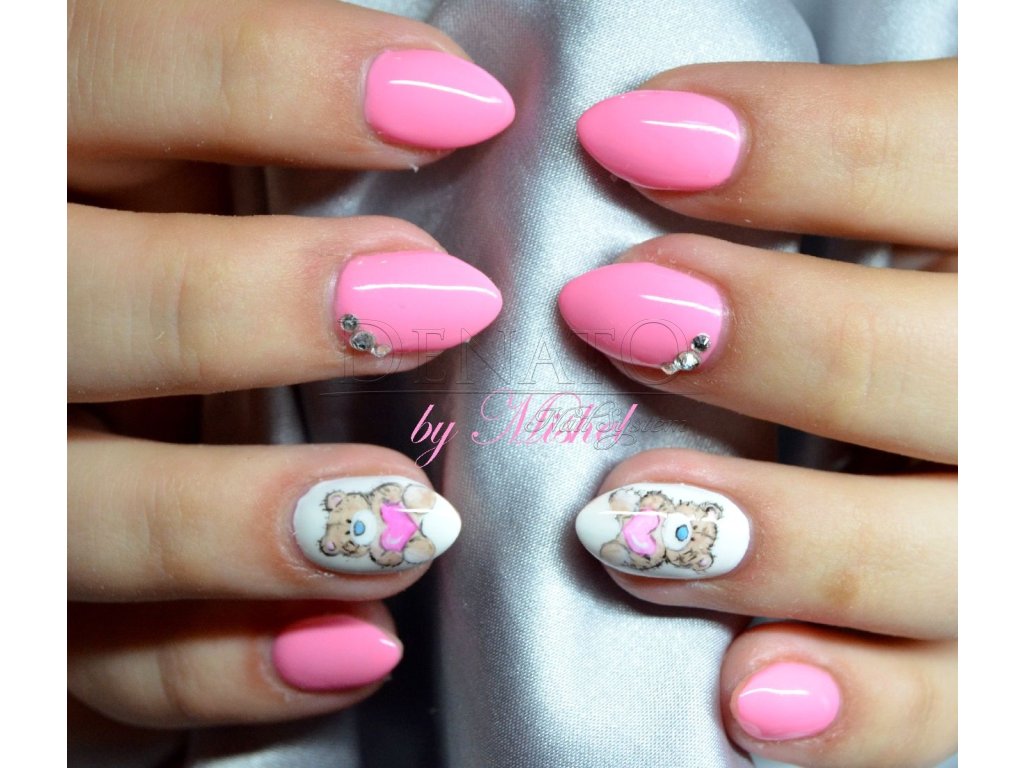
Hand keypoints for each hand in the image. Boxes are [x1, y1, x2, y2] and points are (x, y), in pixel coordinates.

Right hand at [68, 0, 510, 738]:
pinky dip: (219, 666)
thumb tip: (449, 97)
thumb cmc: (157, 248)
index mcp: (30, 153)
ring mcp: (9, 478)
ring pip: (67, 506)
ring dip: (238, 522)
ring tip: (414, 523)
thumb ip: (242, 125)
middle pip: (68, 299)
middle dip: (245, 303)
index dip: (265, 73)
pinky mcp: (41, 604)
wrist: (96, 403)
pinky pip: (95, 665)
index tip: (460, 106)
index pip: (99, 69)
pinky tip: (353, 649)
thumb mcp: (178, 163)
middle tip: (442, 304)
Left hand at [563, 59, 955, 766]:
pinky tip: (748, 695)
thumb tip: (642, 131)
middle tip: (606, 310)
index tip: (623, 135)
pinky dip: (859, 711)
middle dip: (770, 336)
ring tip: (618, 525)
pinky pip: (958, 702)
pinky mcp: (1008, 649)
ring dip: (778, 539)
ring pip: (941, 552)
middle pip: (939, 364)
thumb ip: (840, 165)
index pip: (950, 156)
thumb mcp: (924, 198)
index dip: (797, 143)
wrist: (984, 402)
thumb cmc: (931, 278)